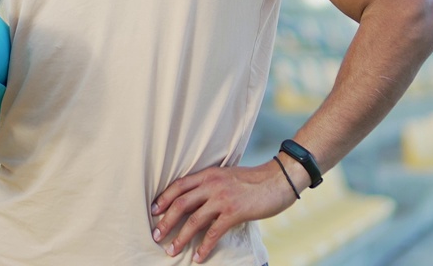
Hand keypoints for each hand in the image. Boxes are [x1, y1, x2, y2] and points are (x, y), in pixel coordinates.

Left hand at [150, 158, 301, 261]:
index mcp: (208, 174)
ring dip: (180, 237)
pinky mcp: (234, 212)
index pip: (179, 185)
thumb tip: (198, 199)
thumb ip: (212, 184)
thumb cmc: (255, 179)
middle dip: (166, 221)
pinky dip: (204, 247)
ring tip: (171, 250)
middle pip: (180, 203)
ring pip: (194, 220)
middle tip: (156, 234)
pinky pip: (214, 233)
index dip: (164, 198)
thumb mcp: (227, 175)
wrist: (278, 179)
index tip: (154, 210)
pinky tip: (198, 257)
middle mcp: (212, 185)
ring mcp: (222, 199)